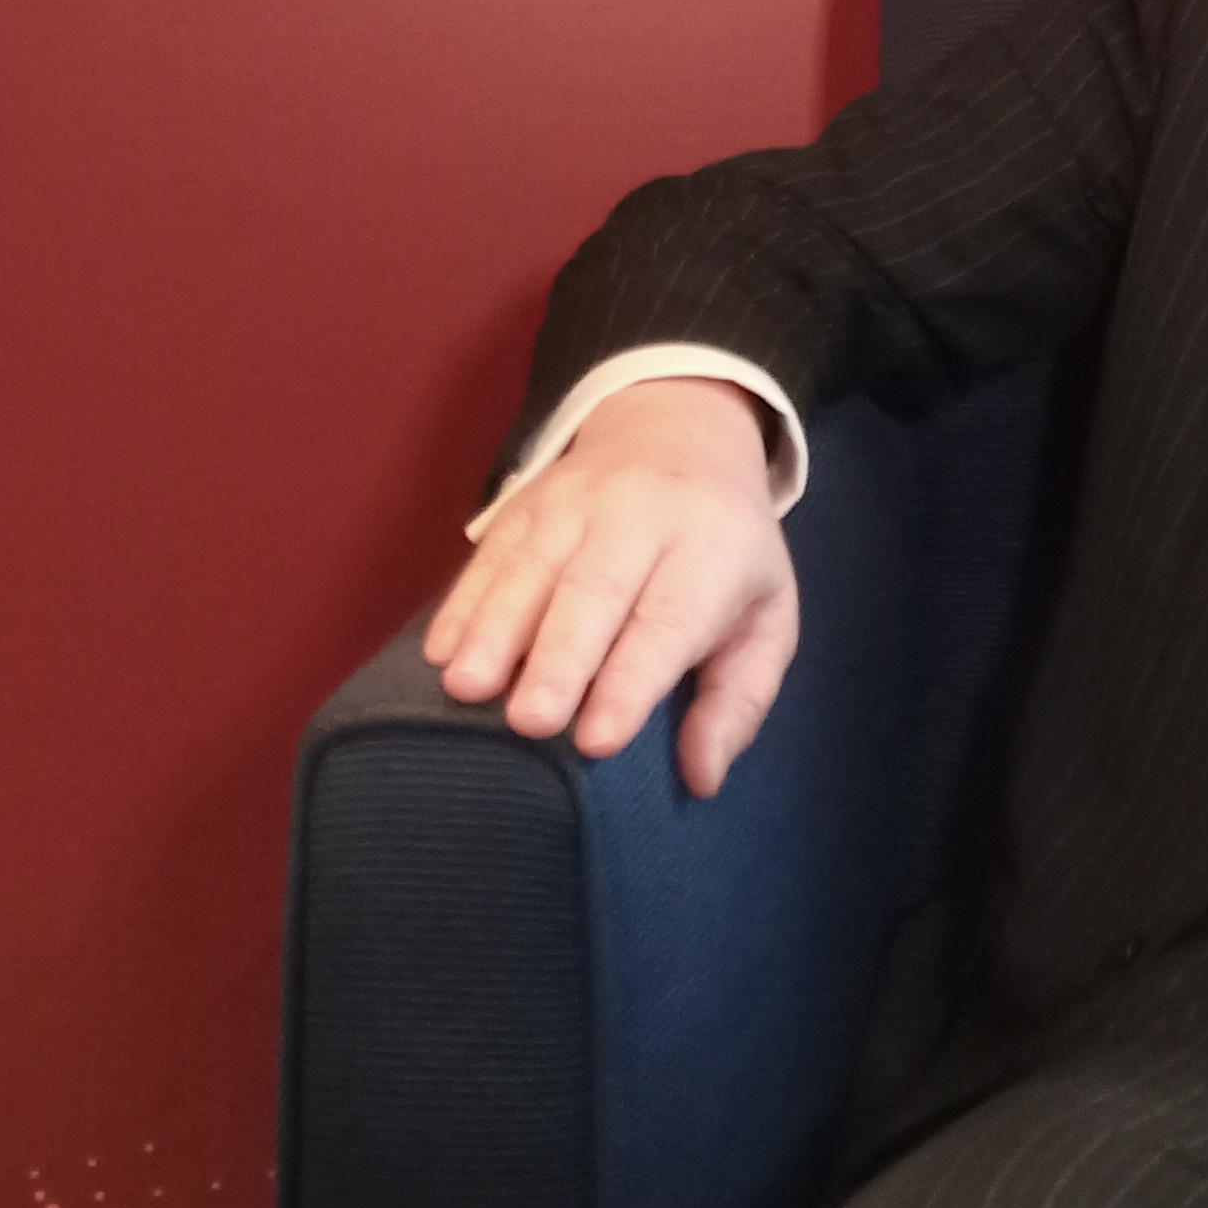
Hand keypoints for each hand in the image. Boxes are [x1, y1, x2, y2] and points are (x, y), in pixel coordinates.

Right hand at [424, 376, 798, 795]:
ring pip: (531, 567)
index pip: (669, 619)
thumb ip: (739, 699)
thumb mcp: (766, 615)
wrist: (678, 430)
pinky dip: (462, 604)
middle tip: (530, 722)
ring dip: (495, 630)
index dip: (632, 680)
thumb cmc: (725, 551)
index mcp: (711, 548)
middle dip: (559, 658)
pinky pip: (488, 553)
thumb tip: (702, 777)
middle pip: (594, 590)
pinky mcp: (524, 503)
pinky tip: (441, 652)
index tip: (599, 740)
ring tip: (468, 688)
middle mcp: (639, 517)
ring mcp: (573, 503)